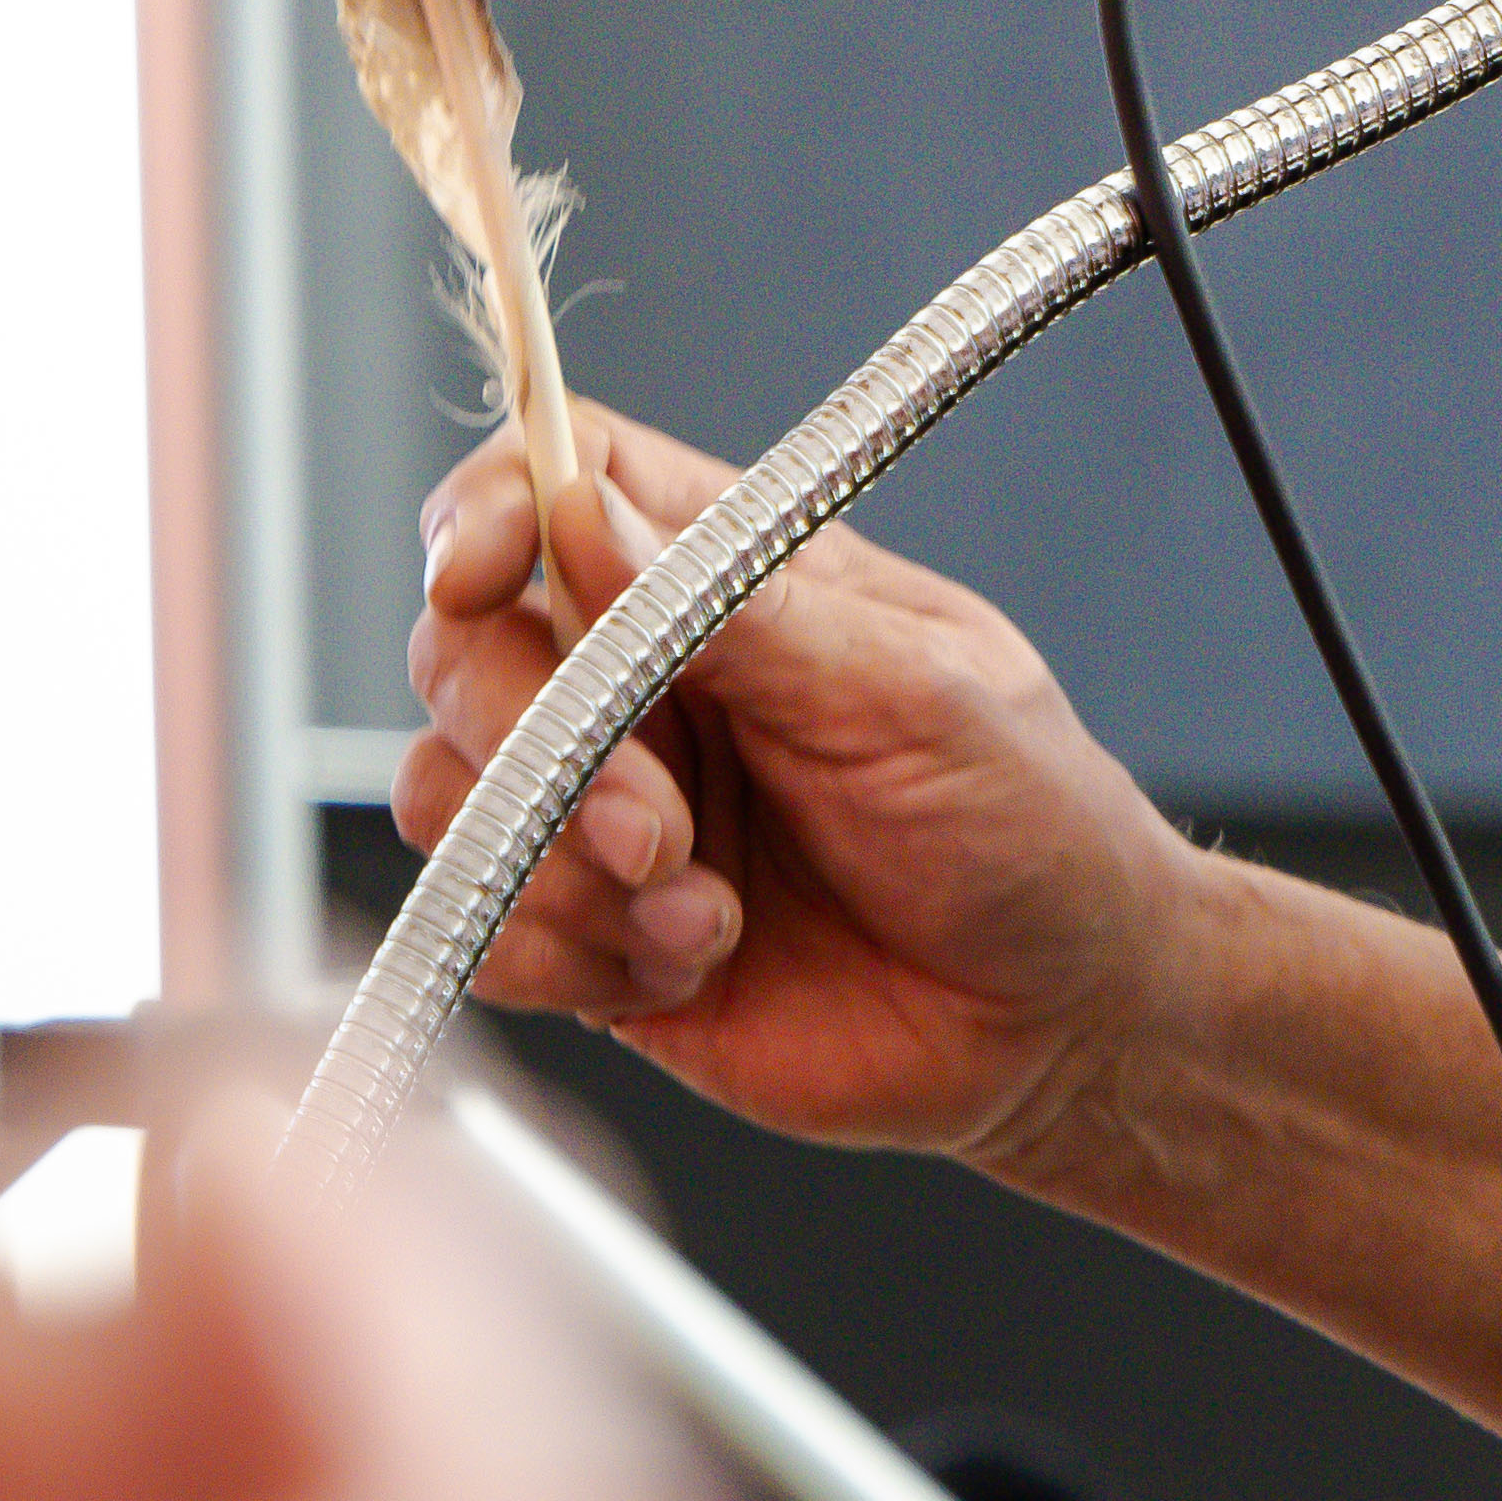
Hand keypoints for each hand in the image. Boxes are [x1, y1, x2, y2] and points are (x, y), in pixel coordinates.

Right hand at [405, 399, 1206, 1170]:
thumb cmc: (1026, 827)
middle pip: (465, 645)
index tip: (484, 579)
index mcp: (732, 579)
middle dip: (530, 740)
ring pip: (450, 793)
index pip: (556, 478)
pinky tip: (691, 962)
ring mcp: (606, 805)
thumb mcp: (910, 692)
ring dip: (562, 870)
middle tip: (655, 828)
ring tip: (707, 913)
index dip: (491, 511)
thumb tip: (583, 512)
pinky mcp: (590, 928)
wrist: (1051, 1023)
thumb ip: (740, 611)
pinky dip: (572, 957)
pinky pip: (485, 925)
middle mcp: (649, 679)